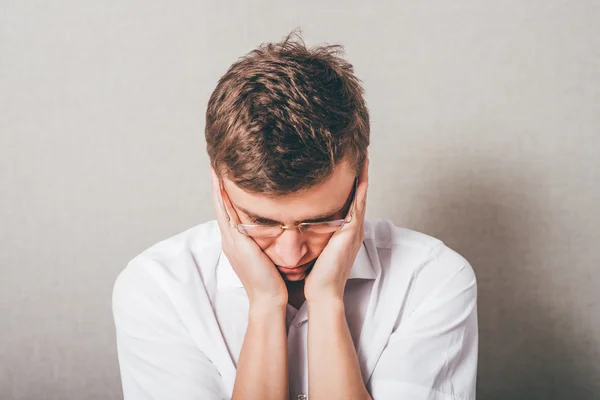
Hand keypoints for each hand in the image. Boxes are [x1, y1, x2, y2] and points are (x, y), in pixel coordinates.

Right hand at [209, 168, 287, 307]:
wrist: (270, 299)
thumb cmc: (274, 280)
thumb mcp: (269, 254)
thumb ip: (270, 239)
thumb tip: (281, 227)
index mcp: (237, 241)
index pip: (228, 210)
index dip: (224, 190)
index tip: (224, 171)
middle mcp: (230, 239)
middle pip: (220, 204)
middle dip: (217, 183)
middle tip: (214, 161)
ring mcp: (230, 240)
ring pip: (220, 206)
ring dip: (217, 185)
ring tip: (215, 164)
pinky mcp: (235, 242)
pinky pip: (225, 214)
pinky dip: (222, 197)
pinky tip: (221, 181)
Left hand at [304, 157, 368, 302]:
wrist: (321, 292)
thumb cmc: (312, 273)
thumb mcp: (308, 246)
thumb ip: (304, 231)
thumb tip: (288, 218)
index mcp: (340, 229)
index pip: (345, 198)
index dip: (347, 179)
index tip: (342, 160)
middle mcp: (350, 227)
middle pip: (357, 192)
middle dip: (358, 172)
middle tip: (357, 149)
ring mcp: (353, 230)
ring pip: (360, 195)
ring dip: (362, 175)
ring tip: (363, 154)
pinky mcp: (352, 233)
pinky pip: (358, 206)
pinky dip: (361, 189)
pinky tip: (361, 174)